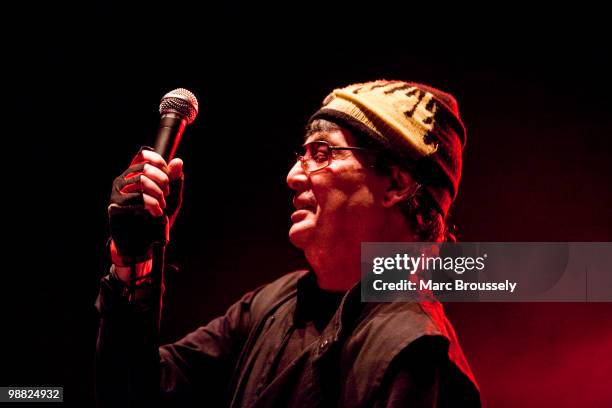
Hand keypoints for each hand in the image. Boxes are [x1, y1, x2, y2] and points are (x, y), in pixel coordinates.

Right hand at [108, 147, 183, 266]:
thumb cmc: (156, 219)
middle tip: (167, 195)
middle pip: (145, 167)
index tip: (168, 178)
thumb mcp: (171, 198)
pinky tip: (156, 213)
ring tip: (162, 206)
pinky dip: (152, 204)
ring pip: (142, 181)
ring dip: (158, 194)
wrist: (143, 244)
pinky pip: (138, 197)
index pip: (143, 155)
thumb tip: (178, 161)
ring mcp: (117, 192)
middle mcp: (123, 179)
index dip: (159, 163)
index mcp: (135, 174)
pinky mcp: (115, 205)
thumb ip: (174, 180)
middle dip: (162, 180)